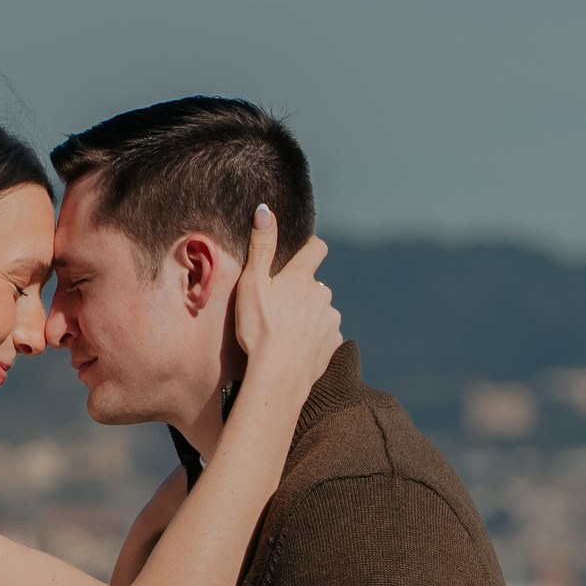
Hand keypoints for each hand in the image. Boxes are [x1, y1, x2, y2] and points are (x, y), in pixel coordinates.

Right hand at [231, 204, 339, 395]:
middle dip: (301, 291)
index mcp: (302, 278)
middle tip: (278, 307)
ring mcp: (330, 319)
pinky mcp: (333, 343)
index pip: (316, 249)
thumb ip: (261, 246)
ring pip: (320, 310)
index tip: (301, 252)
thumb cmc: (259, 329)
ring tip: (285, 331)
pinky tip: (296, 348)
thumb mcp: (252, 284)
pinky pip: (325, 333)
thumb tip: (265, 210)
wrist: (278, 376)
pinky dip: (313, 337)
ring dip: (307, 315)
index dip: (310, 247)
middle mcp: (322, 294)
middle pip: (315, 284)